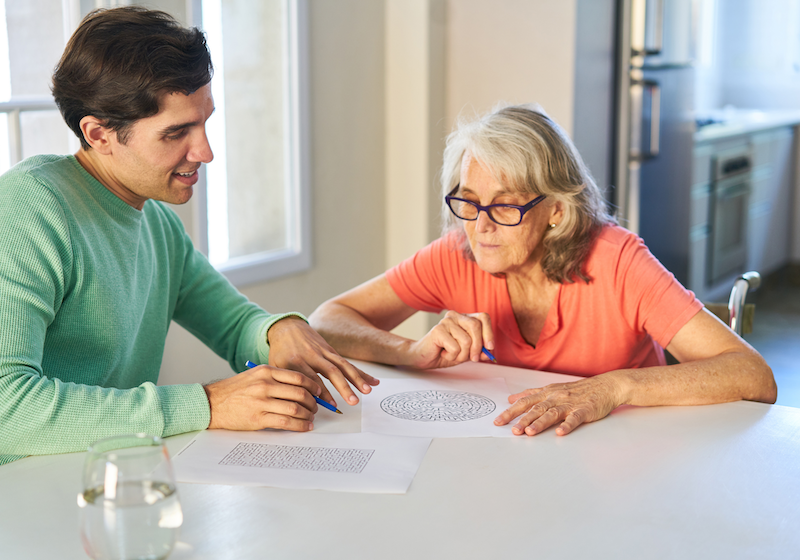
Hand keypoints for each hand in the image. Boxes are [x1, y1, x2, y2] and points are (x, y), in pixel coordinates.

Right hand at [204, 364, 319, 430]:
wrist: (212, 403)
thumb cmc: (235, 390)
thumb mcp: (255, 376)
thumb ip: (275, 378)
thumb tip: (300, 388)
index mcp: (266, 371)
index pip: (298, 377)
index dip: (313, 385)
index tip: (319, 392)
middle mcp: (265, 385)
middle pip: (300, 393)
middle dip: (313, 402)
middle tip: (316, 407)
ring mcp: (262, 402)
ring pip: (295, 408)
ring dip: (308, 415)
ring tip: (311, 418)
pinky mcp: (258, 418)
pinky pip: (286, 422)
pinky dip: (299, 426)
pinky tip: (304, 426)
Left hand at [266, 316, 379, 405]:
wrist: (286, 327)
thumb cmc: (279, 352)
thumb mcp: (277, 367)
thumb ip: (288, 383)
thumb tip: (300, 404)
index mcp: (295, 361)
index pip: (310, 378)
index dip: (321, 391)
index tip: (330, 404)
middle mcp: (312, 355)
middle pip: (330, 371)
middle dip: (343, 387)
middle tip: (352, 401)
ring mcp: (324, 352)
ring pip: (342, 366)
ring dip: (356, 379)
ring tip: (367, 391)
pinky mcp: (332, 351)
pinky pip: (347, 363)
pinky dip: (360, 373)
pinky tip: (373, 382)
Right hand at [406, 311, 494, 368]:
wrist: (424, 357)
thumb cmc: (445, 352)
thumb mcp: (466, 353)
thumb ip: (479, 351)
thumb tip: (489, 352)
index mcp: (464, 318)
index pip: (483, 317)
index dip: (489, 333)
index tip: (490, 348)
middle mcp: (455, 316)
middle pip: (476, 327)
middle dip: (477, 347)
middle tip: (473, 359)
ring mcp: (445, 322)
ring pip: (466, 340)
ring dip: (462, 355)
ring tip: (453, 355)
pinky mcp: (437, 330)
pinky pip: (455, 347)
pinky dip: (452, 356)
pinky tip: (444, 353)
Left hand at [493, 374, 625, 435]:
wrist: (605, 386)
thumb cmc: (577, 390)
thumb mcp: (552, 389)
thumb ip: (531, 394)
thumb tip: (511, 398)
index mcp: (547, 392)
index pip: (525, 402)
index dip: (511, 412)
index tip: (498, 421)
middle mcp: (556, 396)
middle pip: (535, 408)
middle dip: (522, 419)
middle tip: (512, 430)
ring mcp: (570, 403)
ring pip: (552, 413)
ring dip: (540, 423)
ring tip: (529, 433)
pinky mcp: (584, 410)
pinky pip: (575, 418)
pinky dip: (567, 425)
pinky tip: (560, 432)